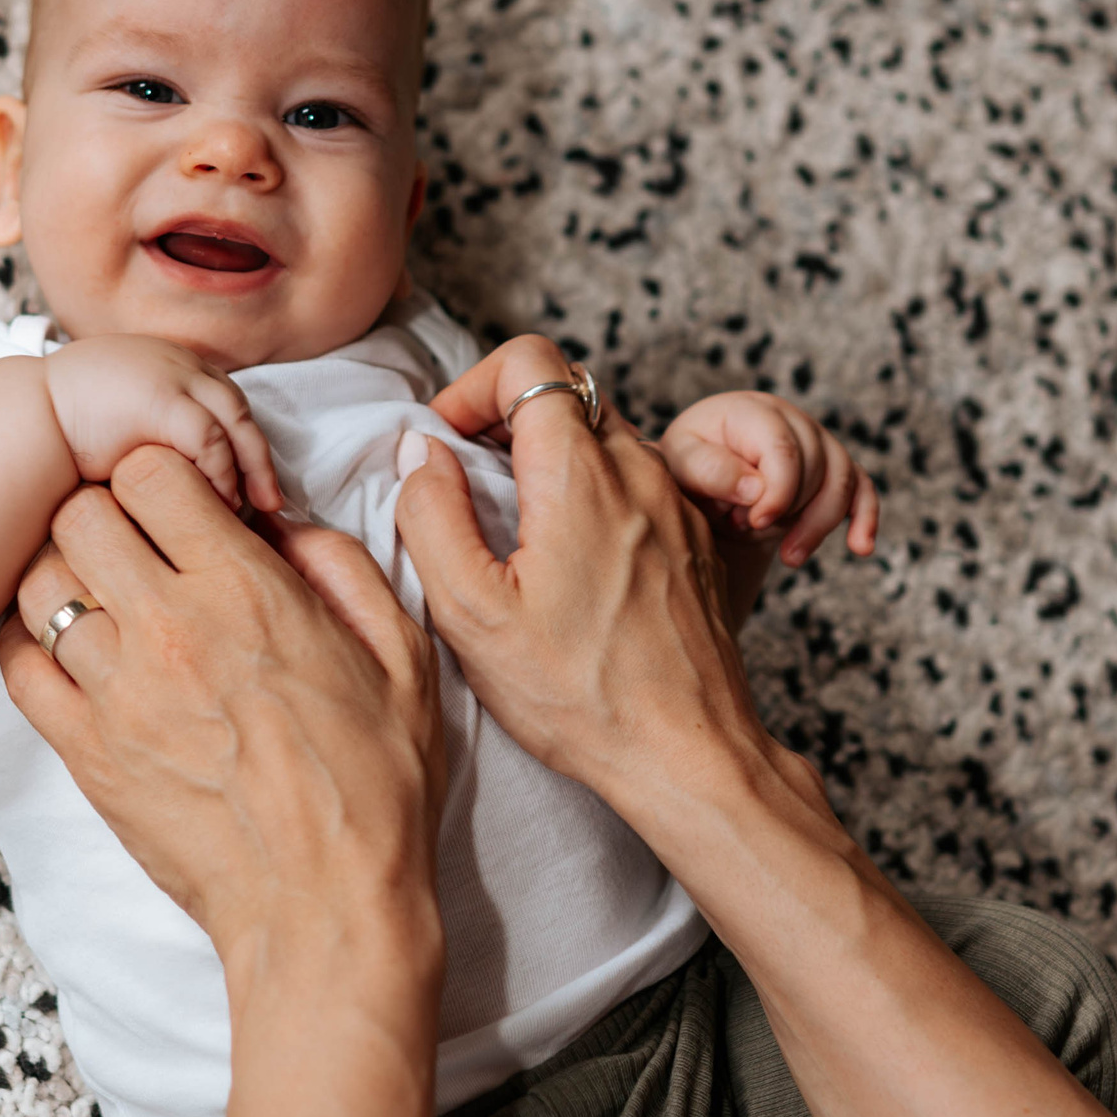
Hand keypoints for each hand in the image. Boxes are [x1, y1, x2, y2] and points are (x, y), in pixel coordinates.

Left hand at [0, 445, 441, 963]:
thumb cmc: (374, 788)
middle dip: (109, 511)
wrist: (325, 911)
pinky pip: (19, 666)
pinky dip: (36, 644)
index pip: (152, 471)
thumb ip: (342, 566)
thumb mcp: (402, 655)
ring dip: (70, 575)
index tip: (190, 504)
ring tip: (110, 599)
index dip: (168, 473)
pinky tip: (79, 655)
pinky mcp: (85, 754)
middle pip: (78, 512)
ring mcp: (115, 694)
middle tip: (142, 543)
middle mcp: (168, 629)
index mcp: (247, 591)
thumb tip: (282, 521)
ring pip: (39, 582)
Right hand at [41, 333, 282, 513]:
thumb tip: (190, 483)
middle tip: (271, 501)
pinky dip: (222, 471)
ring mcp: (170, 374)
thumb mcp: (122, 427)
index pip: (222, 400)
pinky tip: (220, 502)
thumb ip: (158, 440)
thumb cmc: (63, 437)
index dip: (243, 441)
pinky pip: (210, 438)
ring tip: (250, 508)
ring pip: (232, 420)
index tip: (255, 482)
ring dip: (247, 467)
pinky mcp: (161, 399)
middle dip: (259, 456)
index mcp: (167, 364)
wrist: (24, 423)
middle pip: (236, 407)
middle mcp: (174, 361)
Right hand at [395, 335, 787, 797]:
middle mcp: (638, 472)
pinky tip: (573, 568)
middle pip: (568, 395)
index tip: (448, 446)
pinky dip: (596, 498)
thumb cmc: (581, 695)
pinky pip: (638, 484)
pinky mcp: (695, 540)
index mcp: (580, 476)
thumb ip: (432, 516)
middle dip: (508, 425)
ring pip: (604, 439)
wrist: (690, 753)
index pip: (530, 363)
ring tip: (519, 535)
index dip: (475, 387)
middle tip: (472, 489)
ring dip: (553, 464)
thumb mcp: (472, 614)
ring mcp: (675, 504)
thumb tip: (421, 453)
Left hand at [659, 390, 880, 567]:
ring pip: (842, 482)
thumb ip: (711, 471)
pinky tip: (861, 547)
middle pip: (816, 466)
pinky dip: (865, 518)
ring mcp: (818, 442)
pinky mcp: (833, 469)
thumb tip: (757, 489)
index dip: (777, 491)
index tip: (754, 521)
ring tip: (790, 558)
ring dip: (820, 525)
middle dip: (788, 510)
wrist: (700, 479)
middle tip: (745, 528)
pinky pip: (862, 489)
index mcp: (752, 411)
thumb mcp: (679, 464)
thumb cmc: (687, 466)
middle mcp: (792, 419)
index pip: (783, 447)